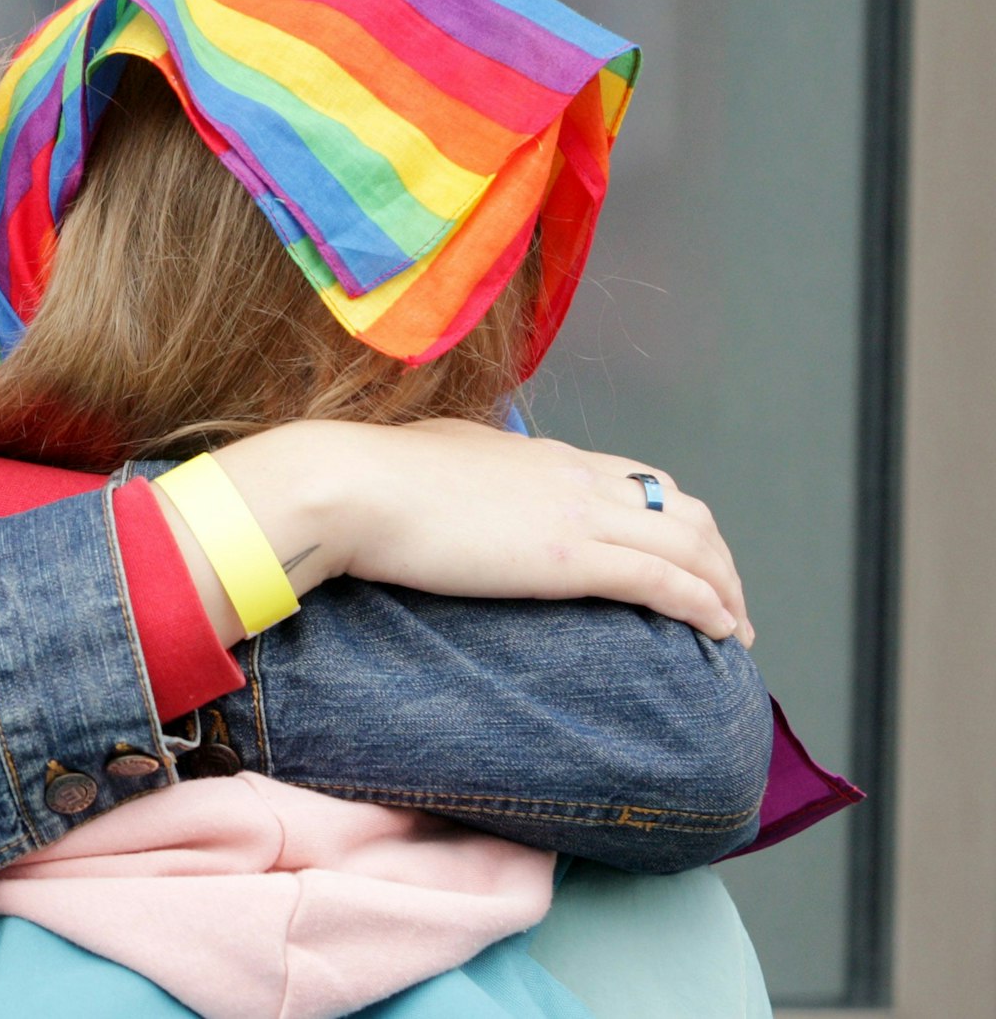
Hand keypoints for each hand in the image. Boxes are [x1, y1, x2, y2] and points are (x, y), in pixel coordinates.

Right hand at [205, 419, 750, 644]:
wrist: (351, 487)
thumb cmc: (366, 479)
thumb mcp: (429, 459)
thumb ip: (460, 471)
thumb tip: (447, 487)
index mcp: (539, 455)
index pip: (635, 477)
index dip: (671, 516)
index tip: (682, 554)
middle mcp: (573, 475)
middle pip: (680, 506)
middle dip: (716, 555)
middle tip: (726, 601)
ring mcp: (578, 513)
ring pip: (689, 543)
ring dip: (725, 587)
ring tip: (735, 629)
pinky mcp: (573, 558)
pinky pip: (666, 580)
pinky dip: (706, 604)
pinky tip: (720, 631)